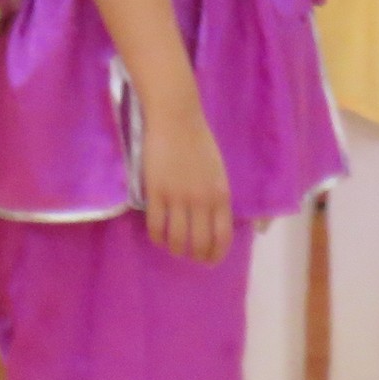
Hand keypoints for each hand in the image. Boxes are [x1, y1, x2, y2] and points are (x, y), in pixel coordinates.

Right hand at [138, 92, 232, 264]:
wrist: (176, 118)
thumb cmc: (198, 141)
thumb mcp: (217, 171)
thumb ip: (216, 196)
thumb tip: (211, 222)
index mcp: (220, 195)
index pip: (222, 237)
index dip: (215, 255)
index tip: (208, 261)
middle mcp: (201, 200)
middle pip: (199, 243)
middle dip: (194, 256)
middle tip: (189, 256)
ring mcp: (178, 197)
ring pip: (177, 239)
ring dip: (175, 249)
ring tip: (172, 248)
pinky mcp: (156, 191)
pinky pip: (156, 225)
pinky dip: (157, 237)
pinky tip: (157, 236)